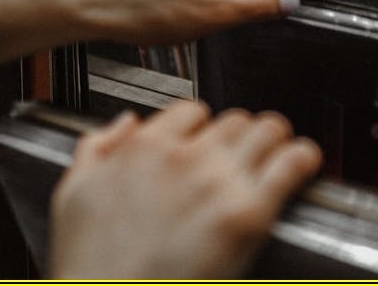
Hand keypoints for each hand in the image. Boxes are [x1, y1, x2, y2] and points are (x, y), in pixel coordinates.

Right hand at [48, 101, 322, 278]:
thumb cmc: (92, 266)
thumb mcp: (72, 196)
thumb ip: (96, 149)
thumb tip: (125, 124)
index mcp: (143, 148)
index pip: (192, 111)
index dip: (203, 128)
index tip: (206, 142)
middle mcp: (184, 157)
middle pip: (234, 120)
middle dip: (241, 135)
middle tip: (245, 154)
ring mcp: (218, 182)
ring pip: (267, 130)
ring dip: (274, 139)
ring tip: (277, 152)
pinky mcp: (248, 213)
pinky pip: (291, 162)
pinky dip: (303, 157)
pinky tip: (304, 161)